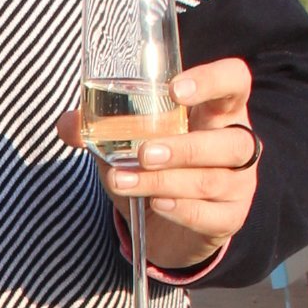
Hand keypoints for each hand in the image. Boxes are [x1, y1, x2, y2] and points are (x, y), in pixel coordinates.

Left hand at [57, 57, 260, 272]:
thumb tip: (68, 124)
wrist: (166, 226)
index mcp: (217, 112)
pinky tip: (157, 205)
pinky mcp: (230, 218)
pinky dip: (181, 210)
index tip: (175, 90)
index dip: (212, 81)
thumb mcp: (126, 144)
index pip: (234, 82)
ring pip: (213, 181)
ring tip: (124, 181)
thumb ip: (99, 129)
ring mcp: (240, 184)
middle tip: (142, 153)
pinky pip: (211, 216)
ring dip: (164, 181)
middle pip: (233, 141)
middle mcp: (237, 144)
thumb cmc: (153, 168)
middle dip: (184, 148)